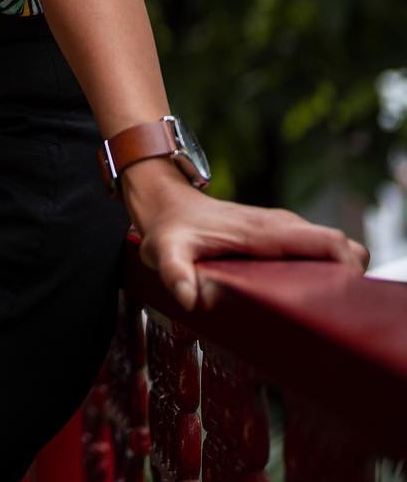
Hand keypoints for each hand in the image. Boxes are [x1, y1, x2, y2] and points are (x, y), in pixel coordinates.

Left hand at [122, 157, 370, 311]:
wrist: (164, 203)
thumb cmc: (168, 228)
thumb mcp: (165, 252)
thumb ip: (176, 274)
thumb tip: (190, 298)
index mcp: (264, 232)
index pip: (327, 241)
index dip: (347, 268)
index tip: (341, 296)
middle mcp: (280, 227)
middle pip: (340, 246)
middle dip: (348, 277)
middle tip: (330, 307)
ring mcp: (280, 229)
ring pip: (330, 249)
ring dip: (335, 275)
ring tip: (317, 306)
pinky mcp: (277, 236)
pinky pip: (315, 251)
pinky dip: (322, 270)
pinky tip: (303, 294)